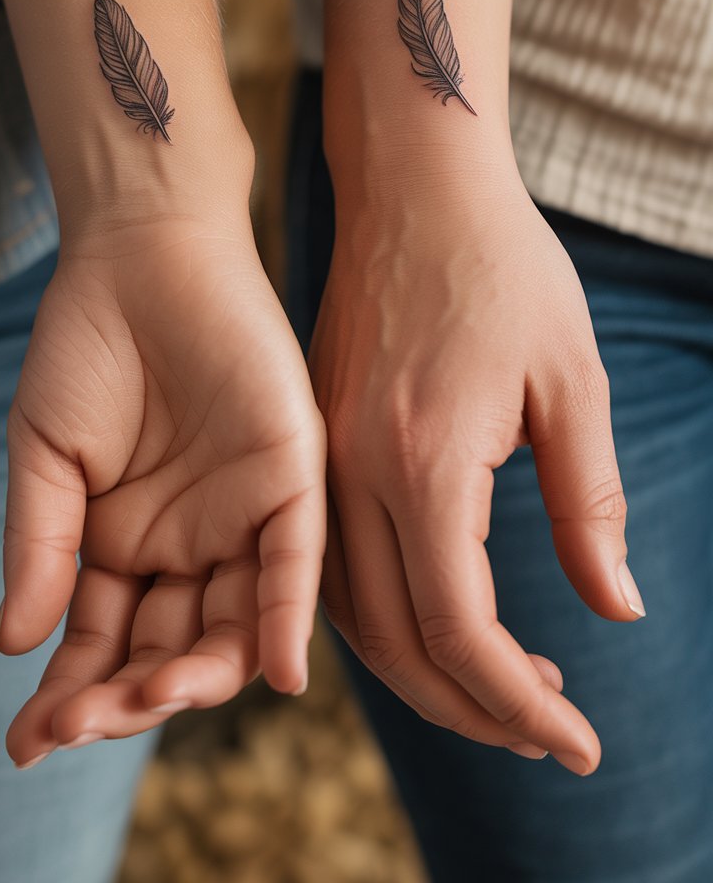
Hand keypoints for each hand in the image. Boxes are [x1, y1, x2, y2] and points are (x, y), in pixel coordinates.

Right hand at [0, 212, 324, 766]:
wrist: (140, 253)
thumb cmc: (85, 348)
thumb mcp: (44, 455)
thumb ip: (39, 548)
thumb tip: (11, 647)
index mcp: (126, 548)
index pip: (103, 645)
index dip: (70, 697)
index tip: (27, 744)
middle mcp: (189, 545)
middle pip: (167, 651)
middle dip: (126, 698)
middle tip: (81, 726)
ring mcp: (241, 516)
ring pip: (231, 624)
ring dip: (195, 676)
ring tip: (145, 702)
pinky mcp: (290, 475)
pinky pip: (295, 560)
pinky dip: (286, 617)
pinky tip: (271, 674)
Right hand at [310, 168, 642, 773]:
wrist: (414, 188)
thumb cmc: (505, 269)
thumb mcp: (572, 381)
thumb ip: (589, 502)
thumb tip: (617, 610)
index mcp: (424, 459)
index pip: (460, 629)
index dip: (520, 704)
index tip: (579, 743)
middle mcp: (353, 472)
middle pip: (394, 643)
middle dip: (472, 709)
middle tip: (545, 731)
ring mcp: (322, 457)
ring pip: (350, 615)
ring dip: (422, 672)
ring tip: (501, 688)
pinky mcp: (314, 443)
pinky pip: (331, 564)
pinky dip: (381, 616)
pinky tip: (435, 616)